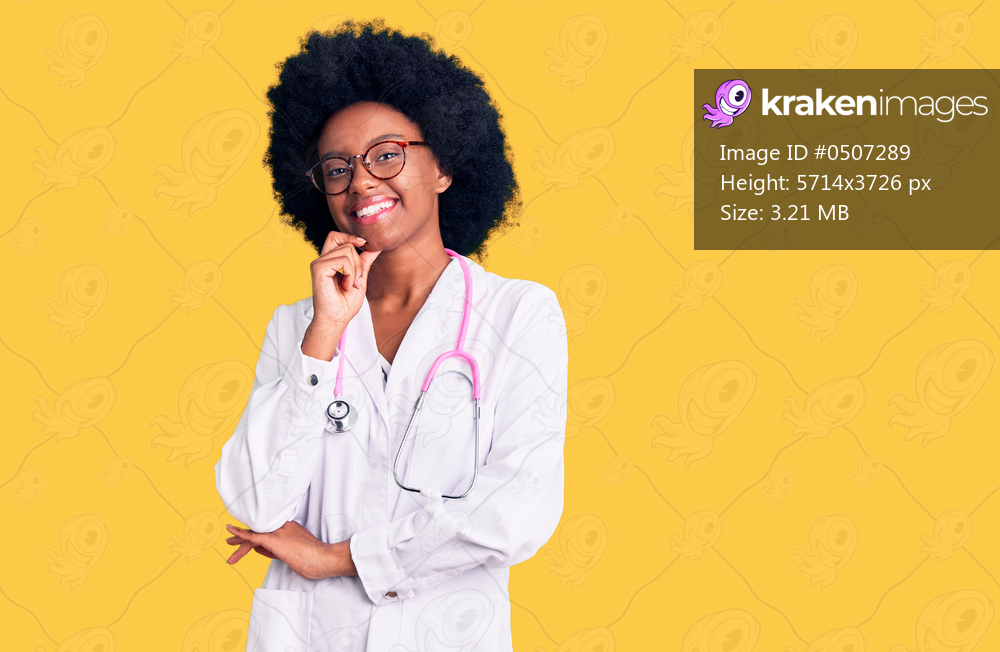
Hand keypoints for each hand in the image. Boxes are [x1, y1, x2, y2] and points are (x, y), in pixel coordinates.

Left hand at [225, 521, 355, 579]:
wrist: (323, 559)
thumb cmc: (312, 559)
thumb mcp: (292, 553)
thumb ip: (275, 550)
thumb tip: (258, 549)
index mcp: (288, 527)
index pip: (267, 530)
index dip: (254, 535)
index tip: (245, 538)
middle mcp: (282, 526)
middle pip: (258, 530)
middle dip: (243, 536)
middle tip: (230, 540)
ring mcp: (278, 532)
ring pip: (254, 534)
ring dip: (239, 541)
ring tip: (228, 544)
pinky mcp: (274, 540)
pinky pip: (253, 536)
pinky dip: (241, 534)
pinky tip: (231, 532)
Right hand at [310, 230, 380, 327]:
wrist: (336, 321)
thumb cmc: (345, 304)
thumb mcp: (359, 279)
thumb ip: (364, 262)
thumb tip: (374, 246)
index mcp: (329, 261)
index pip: (336, 237)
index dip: (350, 237)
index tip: (363, 244)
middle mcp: (322, 260)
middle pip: (345, 243)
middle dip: (358, 260)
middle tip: (357, 280)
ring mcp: (319, 263)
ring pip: (347, 250)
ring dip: (355, 270)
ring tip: (351, 285)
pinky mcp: (318, 269)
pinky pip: (343, 261)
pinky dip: (350, 274)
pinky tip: (346, 286)